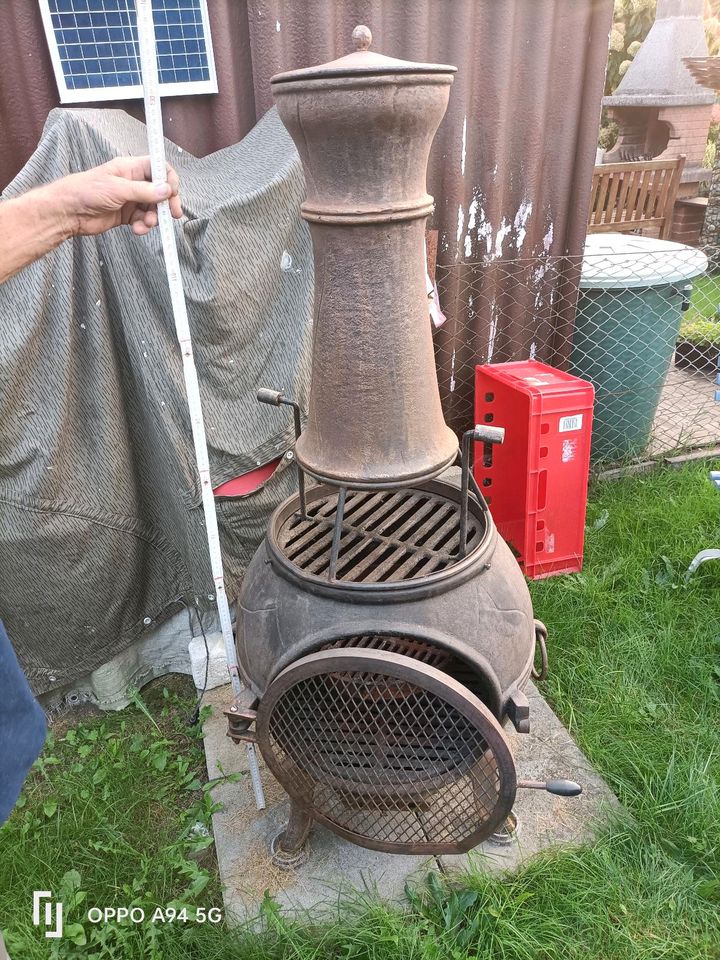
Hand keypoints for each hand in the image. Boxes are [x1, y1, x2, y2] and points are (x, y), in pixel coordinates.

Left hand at [48, 156, 181, 237]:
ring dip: (153, 218)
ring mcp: (130, 199)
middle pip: (159, 191)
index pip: (157, 168)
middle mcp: (132, 183)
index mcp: (130, 168)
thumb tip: (166, 190)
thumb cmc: (85, 191)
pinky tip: (137, 229)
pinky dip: (143, 226)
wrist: (69, 212)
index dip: (168, 179)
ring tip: (146, 224)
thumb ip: (144, 190)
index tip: (173, 192)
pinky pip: (143, 220)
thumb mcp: (118, 188)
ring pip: (152, 208)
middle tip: (172, 214)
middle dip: (166, 203)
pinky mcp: (126, 215)